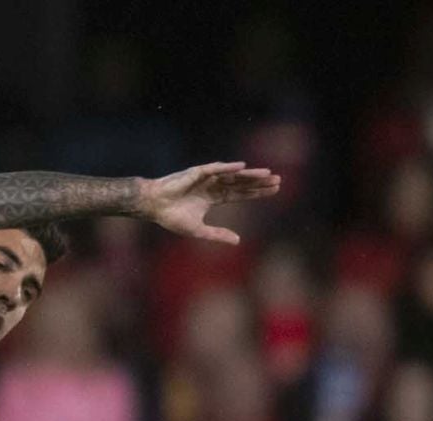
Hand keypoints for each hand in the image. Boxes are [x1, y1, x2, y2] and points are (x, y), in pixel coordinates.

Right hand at [139, 162, 280, 244]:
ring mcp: (206, 178)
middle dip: (259, 183)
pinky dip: (228, 168)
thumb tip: (238, 241)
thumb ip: (218, 234)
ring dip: (249, 175)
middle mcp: (213, 186)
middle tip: (279, 180)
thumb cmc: (171, 217)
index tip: (275, 190)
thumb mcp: (198, 230)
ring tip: (267, 174)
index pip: (240, 194)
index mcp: (213, 198)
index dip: (256, 193)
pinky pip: (216, 169)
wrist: (153, 206)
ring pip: (233, 176)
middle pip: (241, 183)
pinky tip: (242, 167)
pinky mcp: (197, 173)